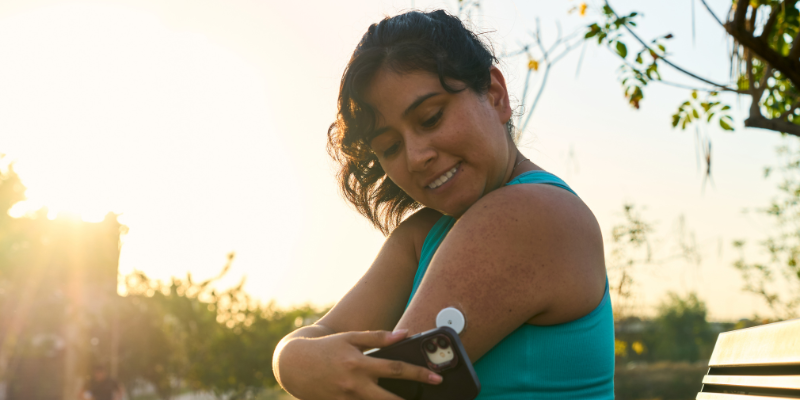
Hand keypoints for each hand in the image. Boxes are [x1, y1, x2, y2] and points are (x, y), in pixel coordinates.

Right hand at [277, 329, 441, 399]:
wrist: (294, 365)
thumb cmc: (326, 348)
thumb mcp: (351, 338)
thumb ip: (378, 337)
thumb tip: (405, 334)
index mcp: (360, 364)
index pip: (396, 369)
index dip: (419, 373)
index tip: (437, 378)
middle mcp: (354, 384)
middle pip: (389, 399)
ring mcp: (346, 399)